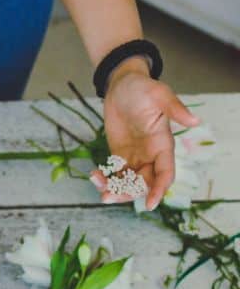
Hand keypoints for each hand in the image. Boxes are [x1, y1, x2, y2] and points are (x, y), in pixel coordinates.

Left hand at [101, 58, 199, 210]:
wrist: (122, 84)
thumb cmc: (143, 88)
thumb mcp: (159, 94)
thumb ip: (174, 108)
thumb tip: (194, 121)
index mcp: (163, 144)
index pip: (165, 173)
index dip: (159, 190)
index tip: (149, 204)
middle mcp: (150, 154)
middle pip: (144, 183)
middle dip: (129, 193)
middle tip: (108, 196)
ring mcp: (134, 155)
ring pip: (128, 182)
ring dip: (115, 189)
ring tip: (99, 188)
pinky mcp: (119, 154)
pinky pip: (115, 173)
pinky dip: (105, 179)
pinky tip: (94, 175)